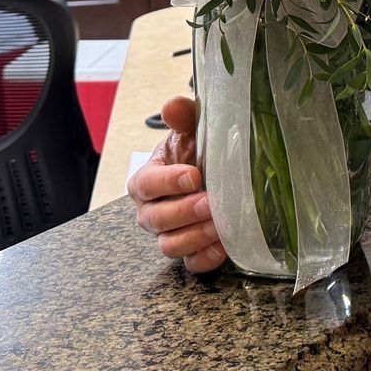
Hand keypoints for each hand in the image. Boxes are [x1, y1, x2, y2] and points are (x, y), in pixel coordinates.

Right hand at [126, 96, 224, 273]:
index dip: (167, 182)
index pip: (146, 184)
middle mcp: (152, 212)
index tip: (194, 174)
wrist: (215, 172)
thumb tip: (173, 106)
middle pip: (155, 220)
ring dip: (195, 236)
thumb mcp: (191, 130)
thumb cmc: (197, 152)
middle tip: (210, 202)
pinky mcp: (190, 252)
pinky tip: (224, 245)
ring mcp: (169, 235)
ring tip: (220, 224)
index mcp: (146, 180)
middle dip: (183, 211)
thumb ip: (183, 116)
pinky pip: (192, 264)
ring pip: (170, 246)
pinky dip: (207, 257)